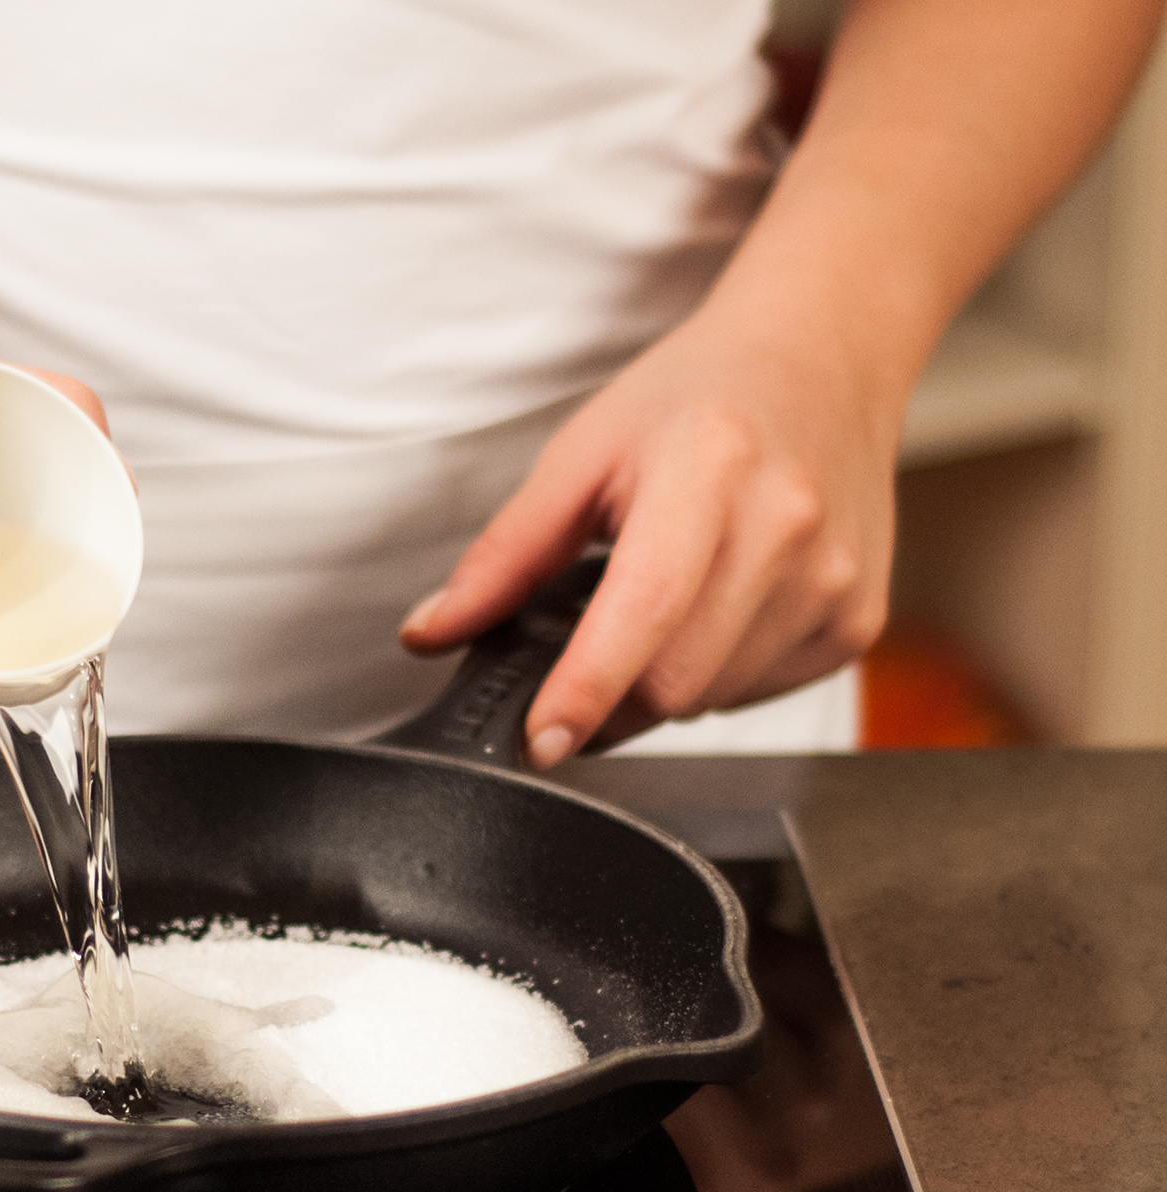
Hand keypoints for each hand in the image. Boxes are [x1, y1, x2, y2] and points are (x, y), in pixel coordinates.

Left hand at [399, 297, 896, 765]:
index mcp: (710, 472)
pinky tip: (715, 611)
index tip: (539, 740)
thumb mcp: (582, 454)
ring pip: (715, 699)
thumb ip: (503, 555)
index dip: (585, 691)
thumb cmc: (697, 399)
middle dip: (607, 699)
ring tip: (658, 608)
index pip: (644, 613)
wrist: (822, 357)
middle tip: (574, 669)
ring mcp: (834, 579)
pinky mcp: (857, 619)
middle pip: (675, 680)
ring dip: (661, 685)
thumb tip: (429, 633)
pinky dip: (717, 676)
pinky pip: (760, 693)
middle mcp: (788, 527)